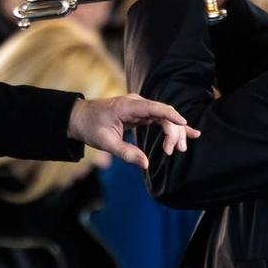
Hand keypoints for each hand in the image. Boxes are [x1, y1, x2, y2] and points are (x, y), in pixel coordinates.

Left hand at [66, 93, 196, 170]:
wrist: (79, 118)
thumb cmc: (90, 127)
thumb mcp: (106, 143)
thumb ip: (126, 153)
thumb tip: (145, 164)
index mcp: (128, 106)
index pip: (155, 108)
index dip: (171, 116)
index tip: (184, 125)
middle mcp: (137, 104)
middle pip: (163, 114)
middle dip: (174, 131)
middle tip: (176, 150)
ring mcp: (140, 108)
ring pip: (164, 117)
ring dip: (174, 131)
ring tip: (181, 148)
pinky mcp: (140, 114)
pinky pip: (159, 119)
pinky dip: (172, 126)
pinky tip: (188, 132)